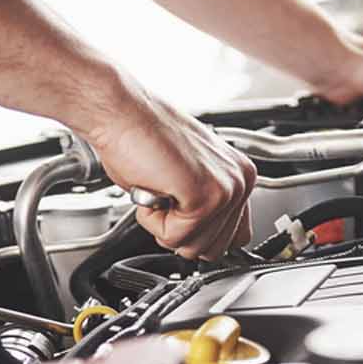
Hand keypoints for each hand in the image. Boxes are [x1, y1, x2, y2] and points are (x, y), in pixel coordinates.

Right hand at [80, 87, 255, 260]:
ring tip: (159, 187)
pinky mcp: (205, 195)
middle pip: (214, 250)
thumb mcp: (185, 179)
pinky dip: (153, 220)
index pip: (235, 237)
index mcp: (240, 175)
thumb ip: (204, 208)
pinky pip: (175, 237)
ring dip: (164, 225)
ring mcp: (226, 189)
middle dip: (180, 232)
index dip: (199, 233)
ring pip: (194, 248)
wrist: (122, 113)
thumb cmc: (142, 139)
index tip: (180, 209)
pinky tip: (154, 187)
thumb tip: (204, 242)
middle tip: (165, 193)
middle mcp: (240, 181)